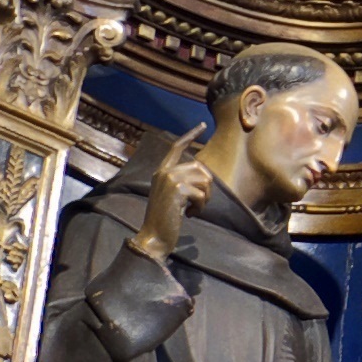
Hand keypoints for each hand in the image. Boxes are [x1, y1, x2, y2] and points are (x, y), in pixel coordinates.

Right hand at [133, 138, 209, 258]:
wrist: (154, 236)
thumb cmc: (166, 219)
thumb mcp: (173, 195)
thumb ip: (182, 181)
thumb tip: (204, 175)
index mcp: (161, 171)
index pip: (177, 147)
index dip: (190, 135)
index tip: (203, 125)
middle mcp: (164, 171)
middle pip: (200, 167)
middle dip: (206, 186)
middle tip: (199, 203)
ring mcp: (169, 178)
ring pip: (204, 180)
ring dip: (205, 198)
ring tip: (194, 209)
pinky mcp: (177, 188)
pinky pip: (202, 193)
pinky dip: (201, 206)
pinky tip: (191, 215)